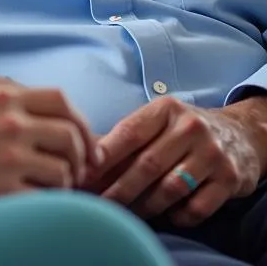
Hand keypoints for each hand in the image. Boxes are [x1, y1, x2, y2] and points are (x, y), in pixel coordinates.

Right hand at [0, 71, 97, 204]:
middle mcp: (12, 123)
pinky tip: (39, 200)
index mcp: (3, 97)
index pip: (61, 100)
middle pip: (70, 135)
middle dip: (82, 153)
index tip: (83, 137)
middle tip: (81, 166)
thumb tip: (9, 84)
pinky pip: (46, 198)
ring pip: (63, 170)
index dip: (81, 120)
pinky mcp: (4, 190)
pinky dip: (50, 201)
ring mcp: (10, 157)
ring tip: (56, 185)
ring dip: (65, 180)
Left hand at [89, 97, 265, 225]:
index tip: (85, 171)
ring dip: (147, 205)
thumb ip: (129, 137)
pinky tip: (168, 216)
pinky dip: (179, 216)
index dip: (105, 154)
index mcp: (166, 109)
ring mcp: (212, 153)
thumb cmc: (184, 129)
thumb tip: (88, 160)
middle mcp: (190, 127)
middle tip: (102, 202)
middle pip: (148, 164)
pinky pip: (197, 207)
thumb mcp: (160, 120)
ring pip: (171, 188)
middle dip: (120, 187)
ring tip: (130, 212)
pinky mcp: (230, 179)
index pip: (130, 133)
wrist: (241, 133)